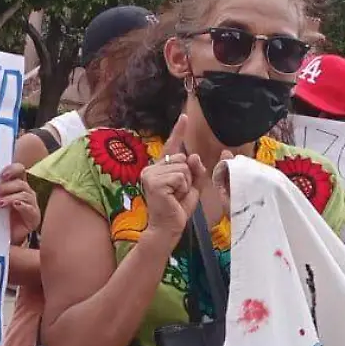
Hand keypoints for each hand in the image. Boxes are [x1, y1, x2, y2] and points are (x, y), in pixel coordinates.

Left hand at [0, 162, 39, 243]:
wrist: (3, 238)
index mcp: (16, 184)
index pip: (19, 170)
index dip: (12, 169)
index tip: (1, 175)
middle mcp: (25, 192)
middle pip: (20, 183)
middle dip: (5, 186)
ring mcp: (31, 204)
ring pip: (24, 195)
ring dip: (10, 197)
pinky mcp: (34, 216)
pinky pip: (30, 208)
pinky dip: (22, 206)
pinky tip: (14, 206)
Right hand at [142, 114, 206, 239]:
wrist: (167, 229)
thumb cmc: (176, 210)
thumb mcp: (190, 187)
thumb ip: (193, 171)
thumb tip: (193, 155)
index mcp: (158, 169)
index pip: (171, 147)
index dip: (178, 131)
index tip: (185, 116)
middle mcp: (151, 168)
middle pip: (182, 159)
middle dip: (187, 176)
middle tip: (178, 193)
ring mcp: (150, 174)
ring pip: (182, 168)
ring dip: (185, 184)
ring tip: (175, 196)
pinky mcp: (154, 181)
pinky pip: (180, 176)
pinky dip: (182, 188)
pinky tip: (173, 198)